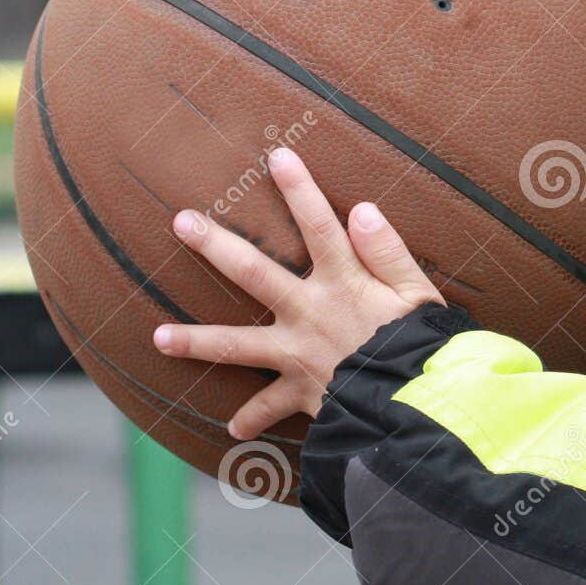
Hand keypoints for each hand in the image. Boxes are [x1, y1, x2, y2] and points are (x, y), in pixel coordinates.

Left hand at [151, 146, 446, 440]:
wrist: (419, 407)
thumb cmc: (426, 345)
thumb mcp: (419, 293)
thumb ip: (389, 252)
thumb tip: (362, 209)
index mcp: (345, 283)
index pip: (320, 226)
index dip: (300, 189)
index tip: (277, 156)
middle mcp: (311, 314)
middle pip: (255, 274)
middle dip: (216, 245)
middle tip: (181, 222)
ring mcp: (300, 355)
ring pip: (239, 345)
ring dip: (197, 341)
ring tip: (158, 337)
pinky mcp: (302, 392)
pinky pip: (271, 406)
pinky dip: (254, 418)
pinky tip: (234, 427)